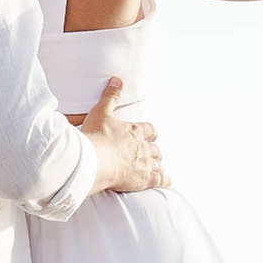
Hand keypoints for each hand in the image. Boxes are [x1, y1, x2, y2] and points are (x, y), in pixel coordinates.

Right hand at [77, 72, 166, 194]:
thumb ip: (110, 96)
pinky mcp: (144, 179)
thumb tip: (117, 80)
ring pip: (157, 163)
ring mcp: (145, 163)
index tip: (151, 134)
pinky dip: (165, 180)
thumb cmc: (97, 136)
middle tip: (152, 153)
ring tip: (157, 167)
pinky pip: (159, 180)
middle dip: (154, 150)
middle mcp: (143, 146)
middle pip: (154, 148)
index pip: (148, 130)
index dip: (150, 132)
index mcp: (135, 130)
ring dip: (158, 164)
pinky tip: (167, 182)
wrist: (95, 160)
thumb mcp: (102, 112)